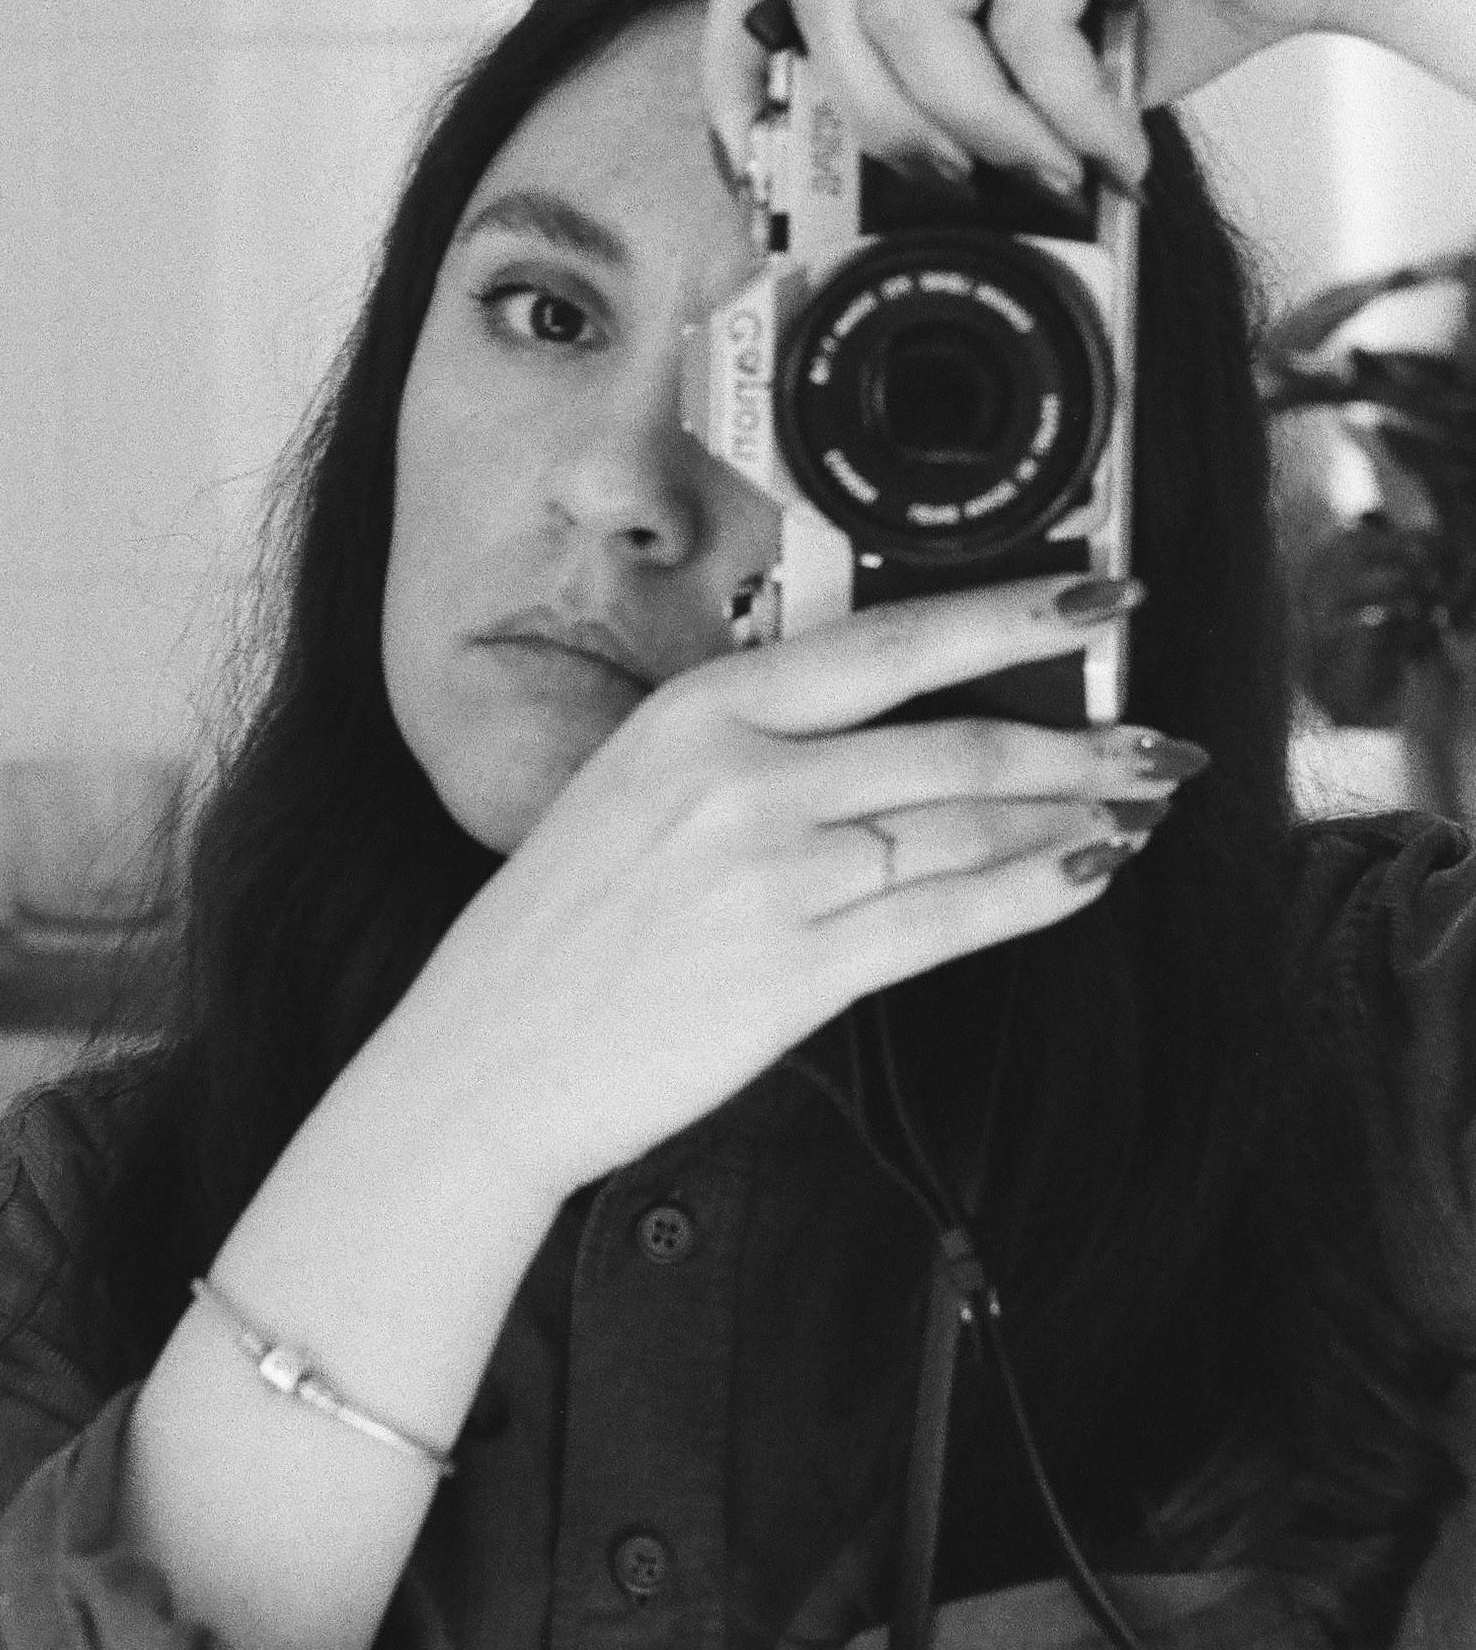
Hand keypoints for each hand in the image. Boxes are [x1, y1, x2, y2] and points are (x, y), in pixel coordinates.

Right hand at [378, 574, 1204, 1206]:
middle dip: (1081, 738)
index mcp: (700, 710)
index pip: (888, 641)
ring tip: (1140, 807)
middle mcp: (740, 774)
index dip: (1011, 611)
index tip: (1098, 593)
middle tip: (1163, 739)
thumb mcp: (638, 792)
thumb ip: (754, 753)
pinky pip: (946, 918)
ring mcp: (769, 871)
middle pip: (952, 738)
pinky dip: (1032, 891)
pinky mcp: (792, 968)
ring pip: (964, 824)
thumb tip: (902, 740)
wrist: (485, 1055)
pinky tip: (1086, 871)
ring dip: (1073, 814)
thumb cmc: (561, 931)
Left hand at [700, 0, 1415, 201]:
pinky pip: (1025, 23)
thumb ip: (952, 90)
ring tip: (1046, 165)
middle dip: (867, 114)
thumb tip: (878, 198)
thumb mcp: (1031, 57)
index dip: (734, 65)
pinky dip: (1063, 110)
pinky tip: (1112, 142)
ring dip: (974, 119)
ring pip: (907, 7)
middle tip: (941, 180)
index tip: (748, 164)